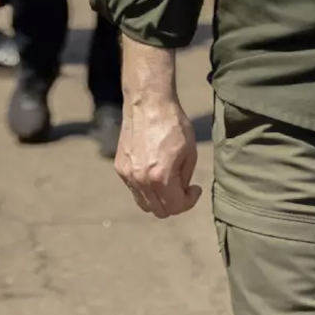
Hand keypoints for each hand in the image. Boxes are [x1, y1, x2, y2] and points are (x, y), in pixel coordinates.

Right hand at [116, 94, 201, 218]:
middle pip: (158, 211)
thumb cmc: (173, 124)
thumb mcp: (189, 152)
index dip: (189, 201)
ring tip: (168, 181)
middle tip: (183, 188)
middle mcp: (140, 180)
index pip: (176, 208)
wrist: (148, 103)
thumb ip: (184, 179)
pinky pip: (134, 188)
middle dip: (174, 204)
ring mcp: (127, 174)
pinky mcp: (120, 167)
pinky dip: (145, 187)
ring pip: (144, 203)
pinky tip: (154, 170)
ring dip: (158, 199)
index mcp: (160, 178)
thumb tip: (180, 192)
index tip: (195, 188)